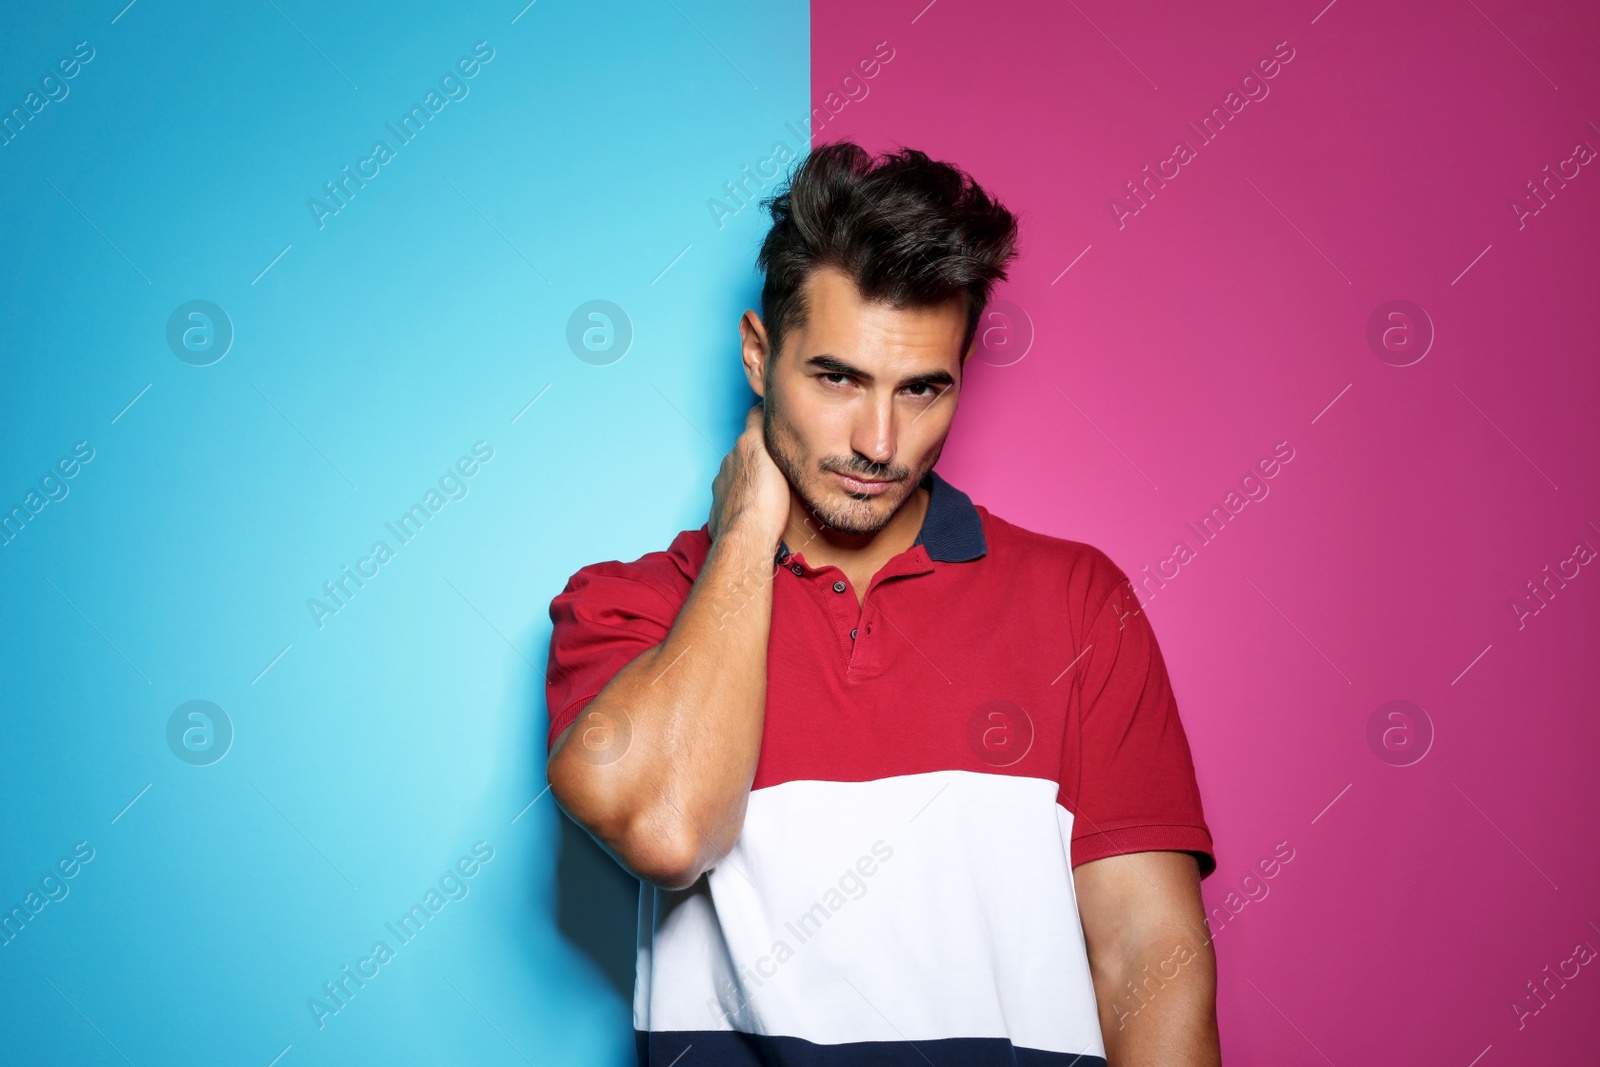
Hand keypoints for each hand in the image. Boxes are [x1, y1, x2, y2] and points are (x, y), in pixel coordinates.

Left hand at [708, 402, 790, 548]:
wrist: (746, 538)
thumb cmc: (766, 502)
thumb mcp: (773, 457)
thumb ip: (764, 431)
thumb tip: (760, 409)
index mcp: (743, 448)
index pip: (752, 420)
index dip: (762, 418)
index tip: (771, 417)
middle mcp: (727, 464)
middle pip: (743, 450)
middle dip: (756, 454)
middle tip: (775, 465)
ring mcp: (720, 488)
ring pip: (735, 475)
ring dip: (747, 479)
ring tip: (767, 492)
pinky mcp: (717, 510)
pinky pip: (729, 500)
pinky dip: (739, 501)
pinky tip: (753, 511)